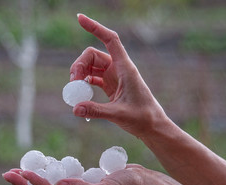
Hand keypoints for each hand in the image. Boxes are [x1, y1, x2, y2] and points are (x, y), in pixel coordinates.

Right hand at [71, 14, 166, 136]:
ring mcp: (114, 77)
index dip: (95, 27)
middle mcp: (118, 68)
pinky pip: (93, 78)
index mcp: (125, 67)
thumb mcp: (118, 114)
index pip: (110, 39)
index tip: (79, 18)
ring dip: (80, 75)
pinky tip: (81, 95)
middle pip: (93, 55)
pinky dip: (85, 83)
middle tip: (73, 83)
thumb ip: (96, 110)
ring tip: (75, 90)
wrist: (152, 126)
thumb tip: (75, 109)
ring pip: (91, 66)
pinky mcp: (111, 86)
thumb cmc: (142, 117)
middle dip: (79, 65)